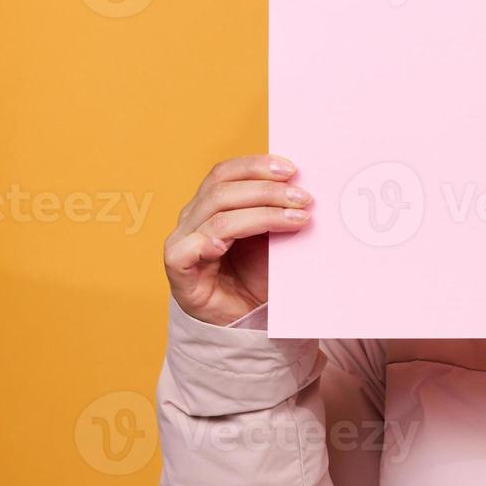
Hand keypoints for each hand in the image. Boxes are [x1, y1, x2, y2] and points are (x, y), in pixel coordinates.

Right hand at [164, 155, 312, 326]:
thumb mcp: (274, 238)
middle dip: (267, 190)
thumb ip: (280, 213)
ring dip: (260, 214)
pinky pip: (185, 251)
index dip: (256, 166)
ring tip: (295, 219)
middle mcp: (194, 218)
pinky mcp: (178, 269)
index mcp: (212, 204)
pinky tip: (225, 244)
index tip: (292, 168)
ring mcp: (183, 242)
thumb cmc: (258, 275)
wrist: (246, 319)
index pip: (226, 172)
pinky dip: (206, 243)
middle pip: (222, 190)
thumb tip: (307, 190)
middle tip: (303, 197)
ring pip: (216, 217)